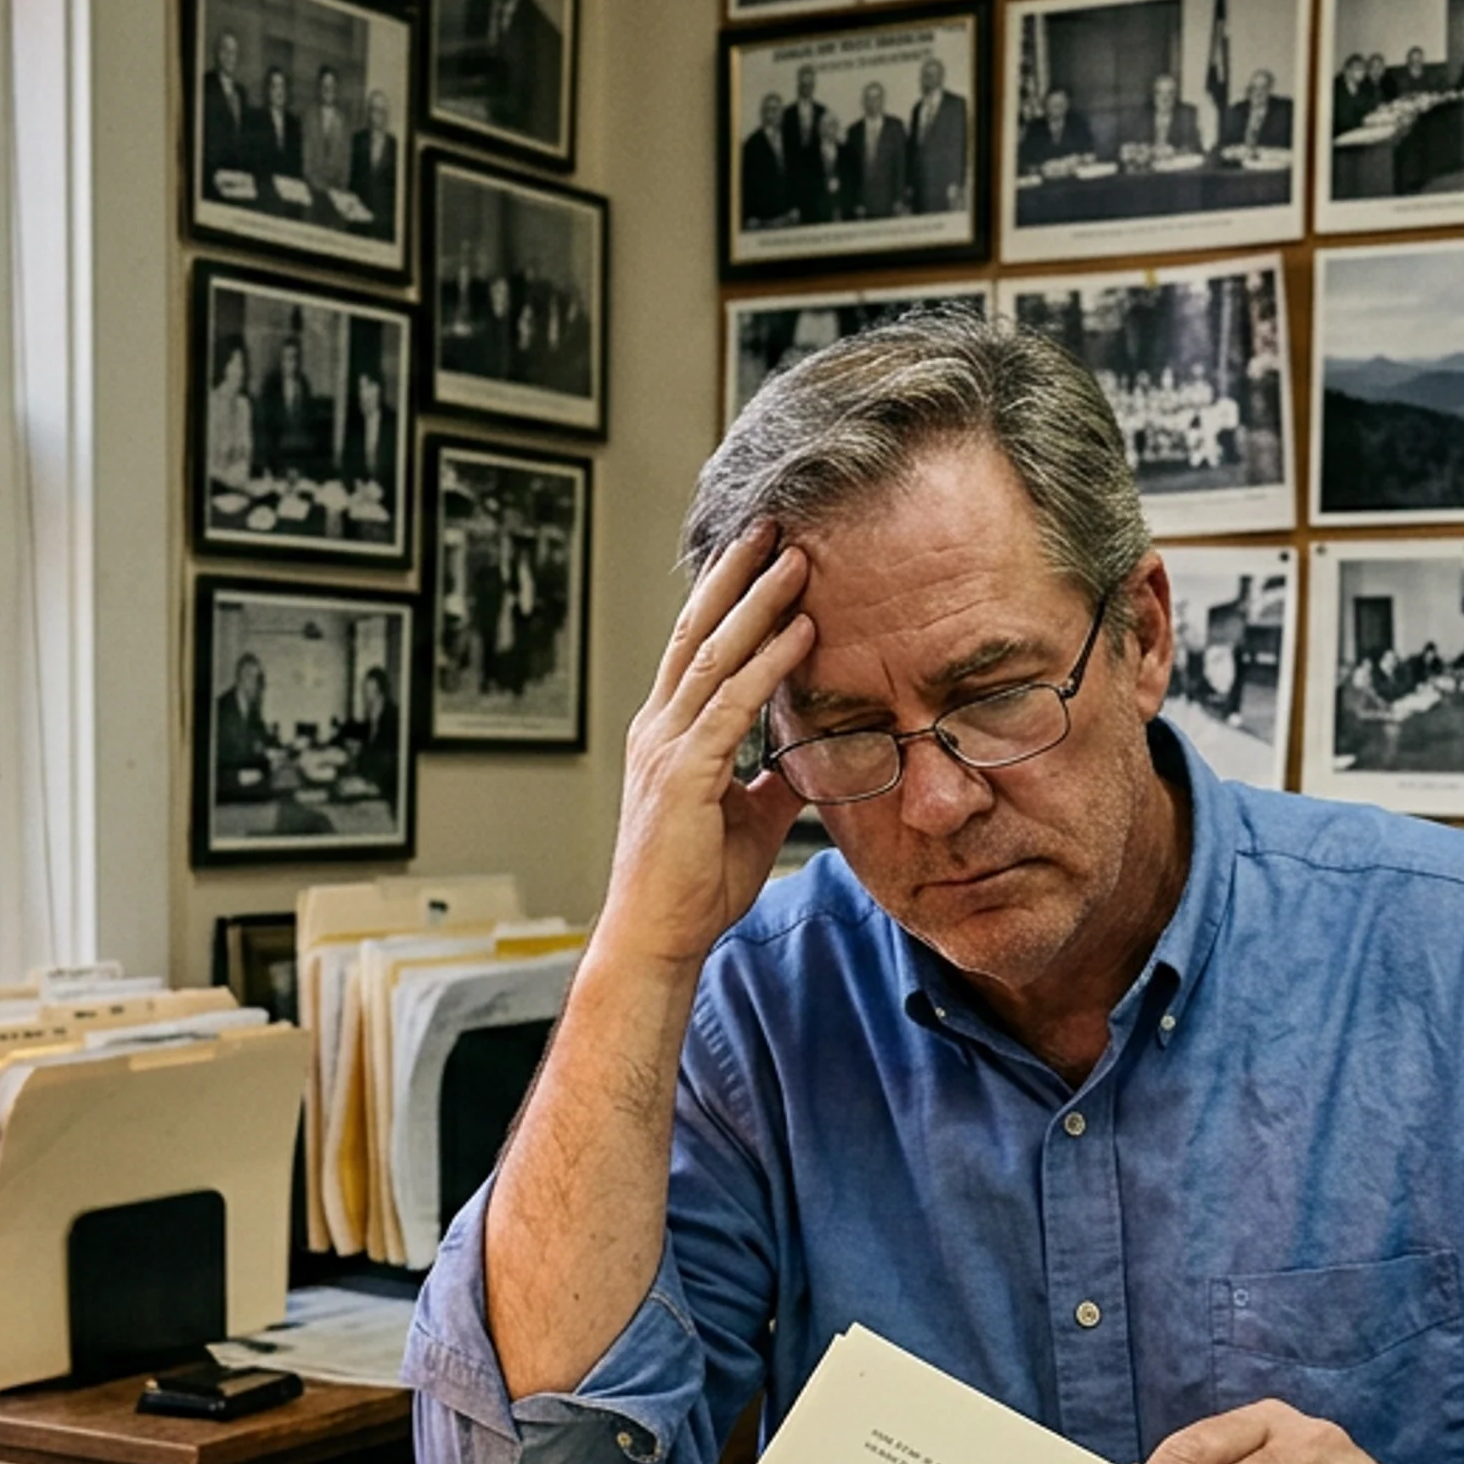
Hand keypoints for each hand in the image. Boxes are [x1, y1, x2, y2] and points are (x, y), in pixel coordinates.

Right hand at [594, 523, 816, 978]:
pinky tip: (802, 631)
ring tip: (798, 558)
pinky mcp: (684, 774)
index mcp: (668, 735)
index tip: (760, 555)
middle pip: (697, 631)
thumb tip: (806, 757)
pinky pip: (734, 703)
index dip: (726, 597)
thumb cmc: (694, 887)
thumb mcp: (749, 820)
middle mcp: (659, 729)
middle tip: (774, 524)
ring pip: (715, 654)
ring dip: (759, 602)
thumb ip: (772, 781)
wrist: (657, 939)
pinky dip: (770, 662)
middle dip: (736, 574)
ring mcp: (667, 748)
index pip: (695, 648)